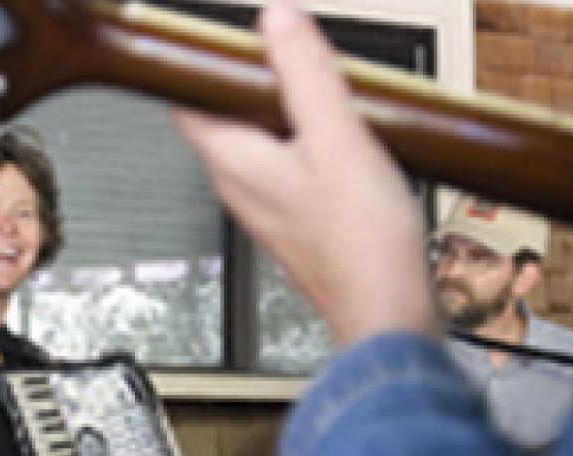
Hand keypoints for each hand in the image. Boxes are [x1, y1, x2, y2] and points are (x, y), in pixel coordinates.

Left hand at [173, 0, 437, 346]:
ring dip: (282, 113)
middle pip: (224, 119)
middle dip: (249, 81)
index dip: (194, 65)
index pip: (185, 103)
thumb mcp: (336, 136)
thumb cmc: (358, 241)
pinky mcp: (298, 224)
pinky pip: (288, 170)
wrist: (387, 309)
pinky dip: (307, 144)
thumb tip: (277, 21)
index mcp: (232, 162)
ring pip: (259, 145)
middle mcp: (240, 188)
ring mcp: (268, 209)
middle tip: (281, 49)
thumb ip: (305, 74)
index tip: (215, 37)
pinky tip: (342, 139)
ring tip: (318, 85)